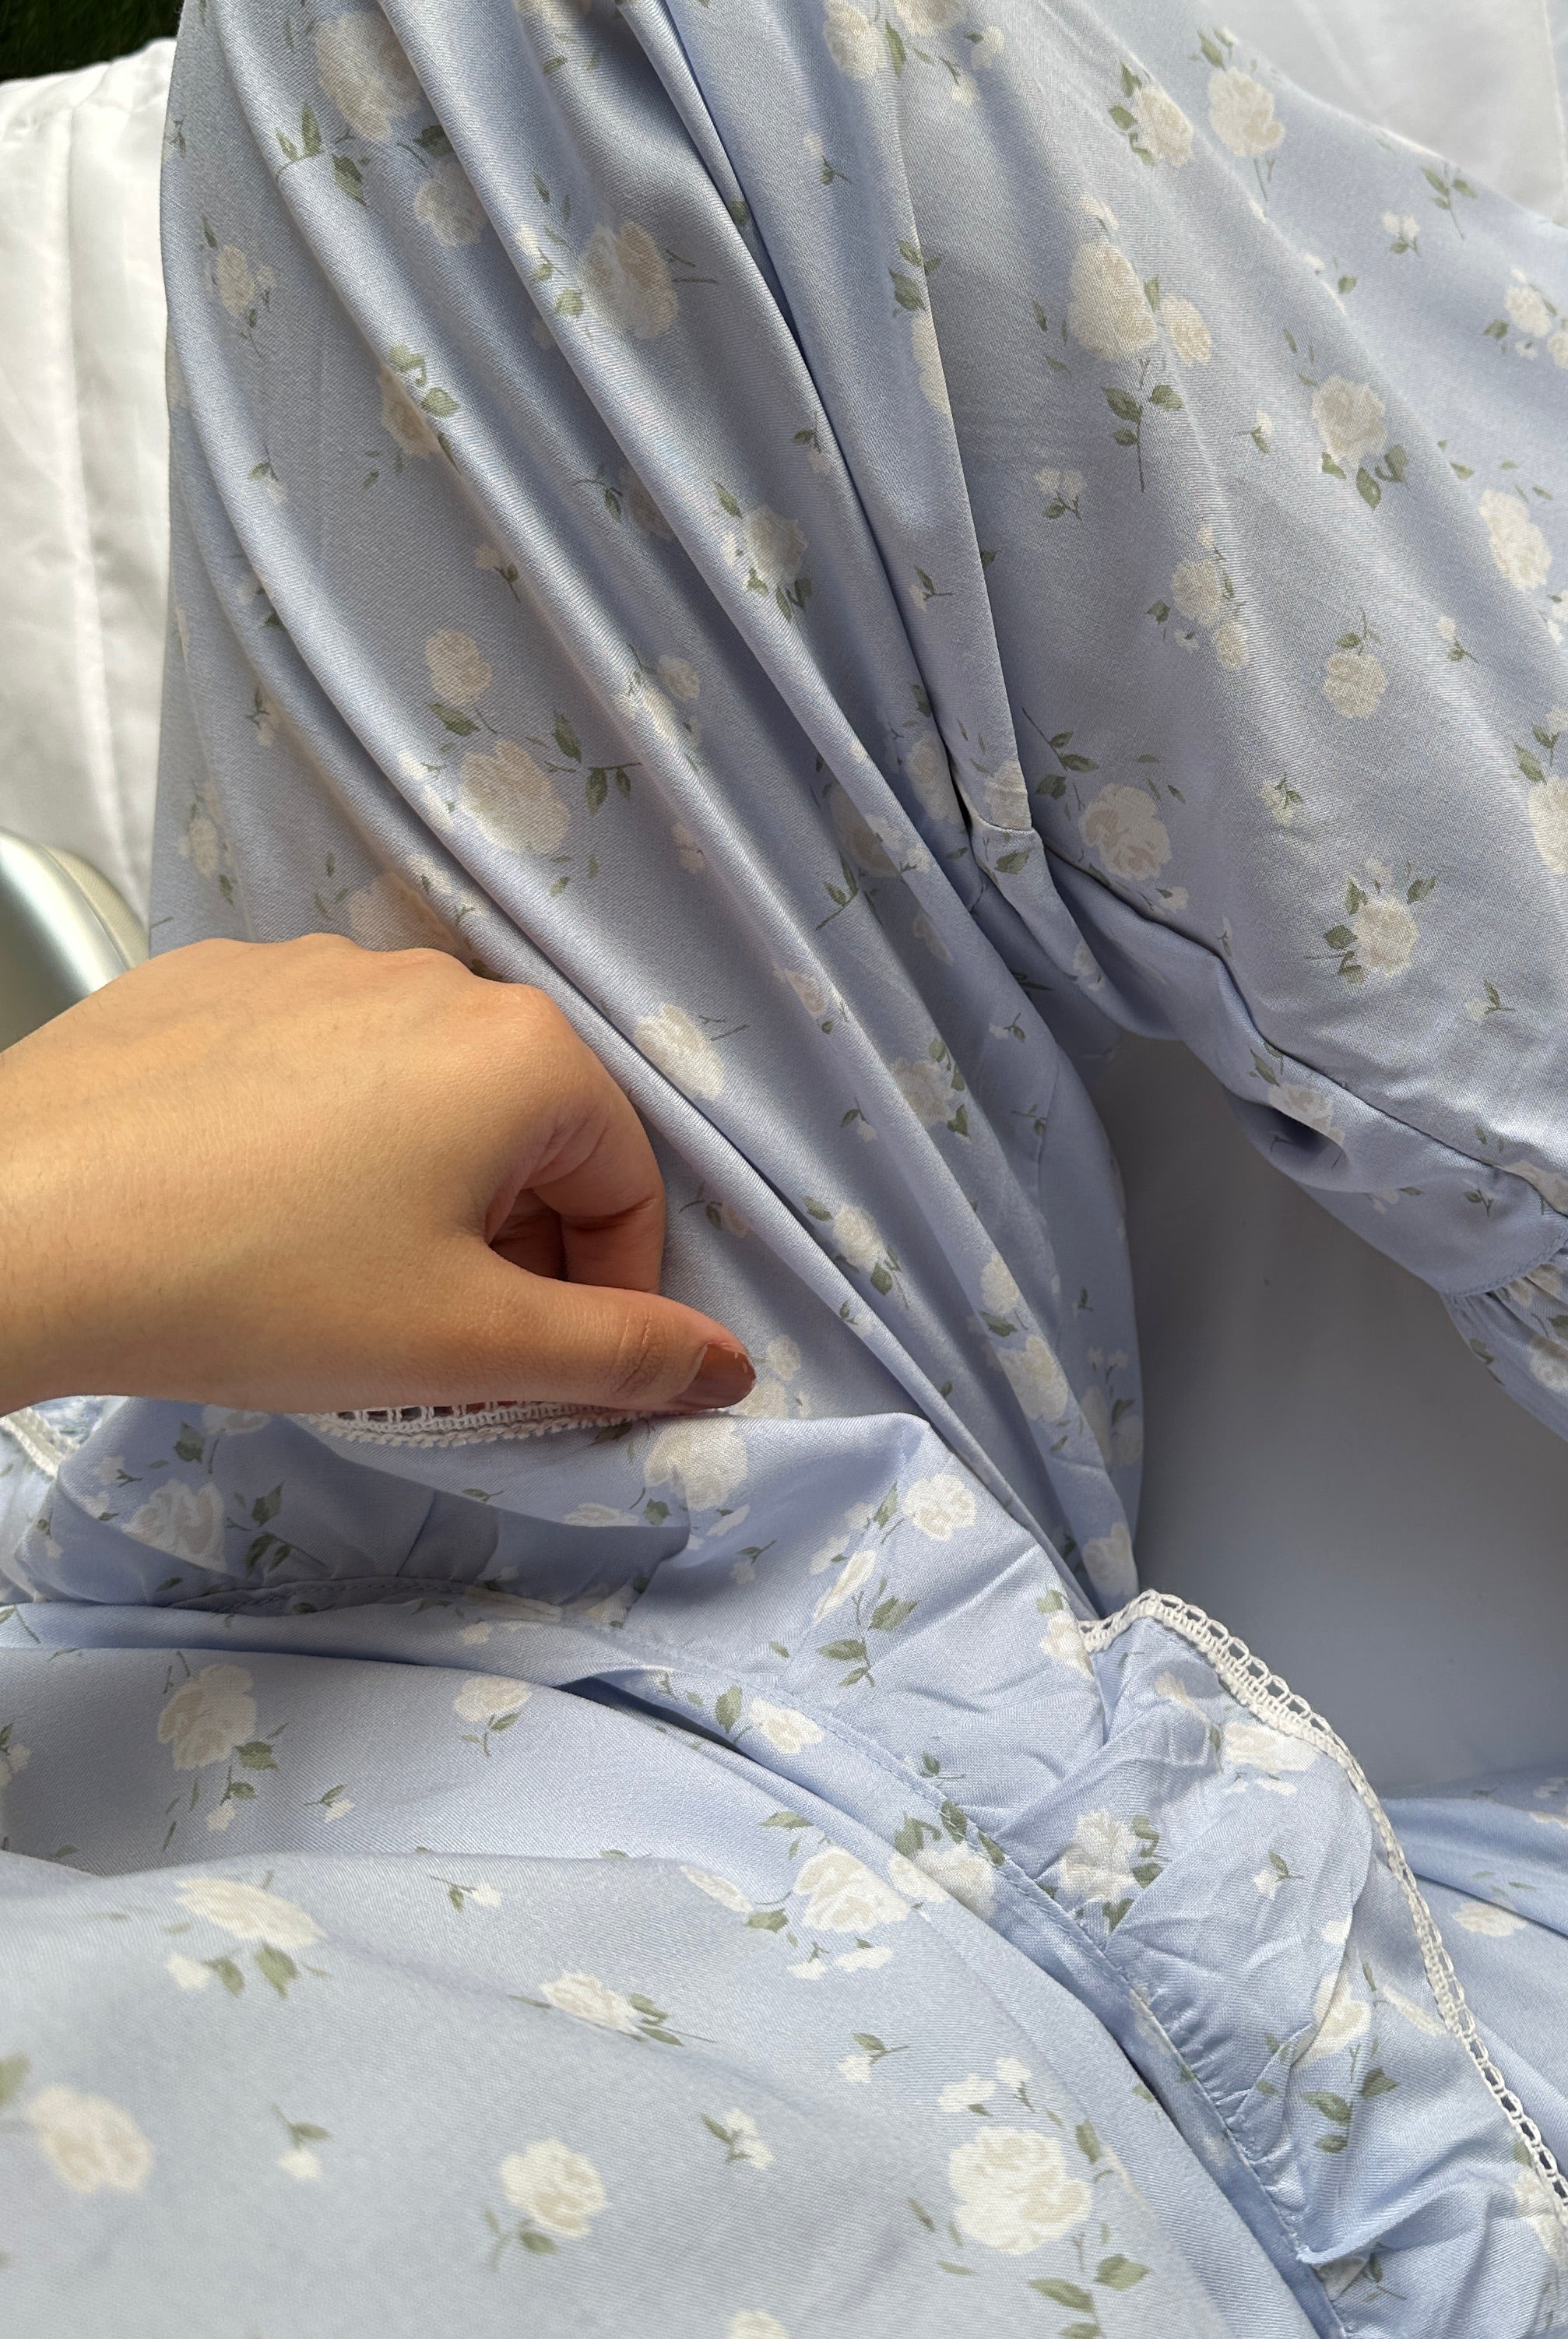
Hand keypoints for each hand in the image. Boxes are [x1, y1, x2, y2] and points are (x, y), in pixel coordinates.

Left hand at [0, 935, 753, 1420]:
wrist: (14, 1223)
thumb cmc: (257, 1284)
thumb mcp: (465, 1348)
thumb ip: (620, 1357)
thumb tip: (726, 1369)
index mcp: (523, 1055)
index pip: (626, 1189)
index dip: (604, 1297)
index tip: (537, 1371)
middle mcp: (434, 982)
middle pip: (526, 1133)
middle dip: (507, 1241)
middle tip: (428, 1339)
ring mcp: (314, 967)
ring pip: (419, 1095)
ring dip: (414, 1187)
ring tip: (325, 1277)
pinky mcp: (211, 979)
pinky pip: (312, 1064)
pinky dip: (312, 1138)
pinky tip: (243, 1211)